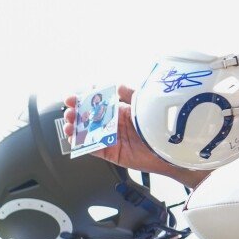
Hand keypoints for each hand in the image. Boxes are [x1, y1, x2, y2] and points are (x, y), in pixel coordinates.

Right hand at [62, 85, 209, 189]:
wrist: (169, 149)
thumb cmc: (160, 125)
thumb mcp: (144, 104)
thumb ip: (130, 95)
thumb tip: (118, 86)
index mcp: (121, 112)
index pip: (97, 104)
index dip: (83, 101)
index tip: (72, 98)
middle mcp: (114, 125)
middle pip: (89, 119)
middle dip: (76, 115)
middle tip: (68, 113)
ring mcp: (112, 139)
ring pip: (87, 134)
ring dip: (75, 130)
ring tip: (68, 126)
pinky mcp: (111, 153)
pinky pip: (93, 149)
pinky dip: (82, 145)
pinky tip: (74, 139)